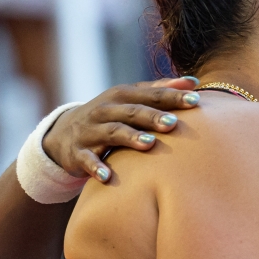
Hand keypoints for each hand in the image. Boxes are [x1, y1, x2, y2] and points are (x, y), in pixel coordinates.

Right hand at [42, 77, 200, 181]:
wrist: (62, 133)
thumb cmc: (110, 114)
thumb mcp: (130, 99)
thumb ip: (159, 90)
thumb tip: (194, 82)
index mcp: (122, 95)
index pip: (151, 94)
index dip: (173, 96)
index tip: (196, 100)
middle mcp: (106, 110)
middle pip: (132, 112)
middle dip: (152, 117)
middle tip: (173, 123)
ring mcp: (91, 131)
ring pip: (112, 132)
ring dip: (130, 137)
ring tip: (149, 143)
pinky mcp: (78, 152)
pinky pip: (87, 160)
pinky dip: (96, 167)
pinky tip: (108, 176)